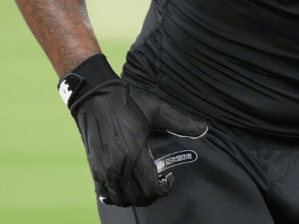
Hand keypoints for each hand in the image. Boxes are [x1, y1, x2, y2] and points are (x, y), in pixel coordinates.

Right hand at [58, 55, 208, 206]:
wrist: (95, 98)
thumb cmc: (127, 102)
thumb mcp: (158, 109)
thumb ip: (182, 122)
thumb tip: (205, 128)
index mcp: (135, 153)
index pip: (152, 188)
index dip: (165, 189)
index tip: (170, 178)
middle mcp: (118, 166)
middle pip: (138, 198)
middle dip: (153, 195)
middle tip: (159, 182)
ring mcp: (104, 170)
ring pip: (121, 200)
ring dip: (135, 198)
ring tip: (143, 185)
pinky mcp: (94, 169)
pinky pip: (104, 195)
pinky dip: (116, 197)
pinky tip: (125, 185)